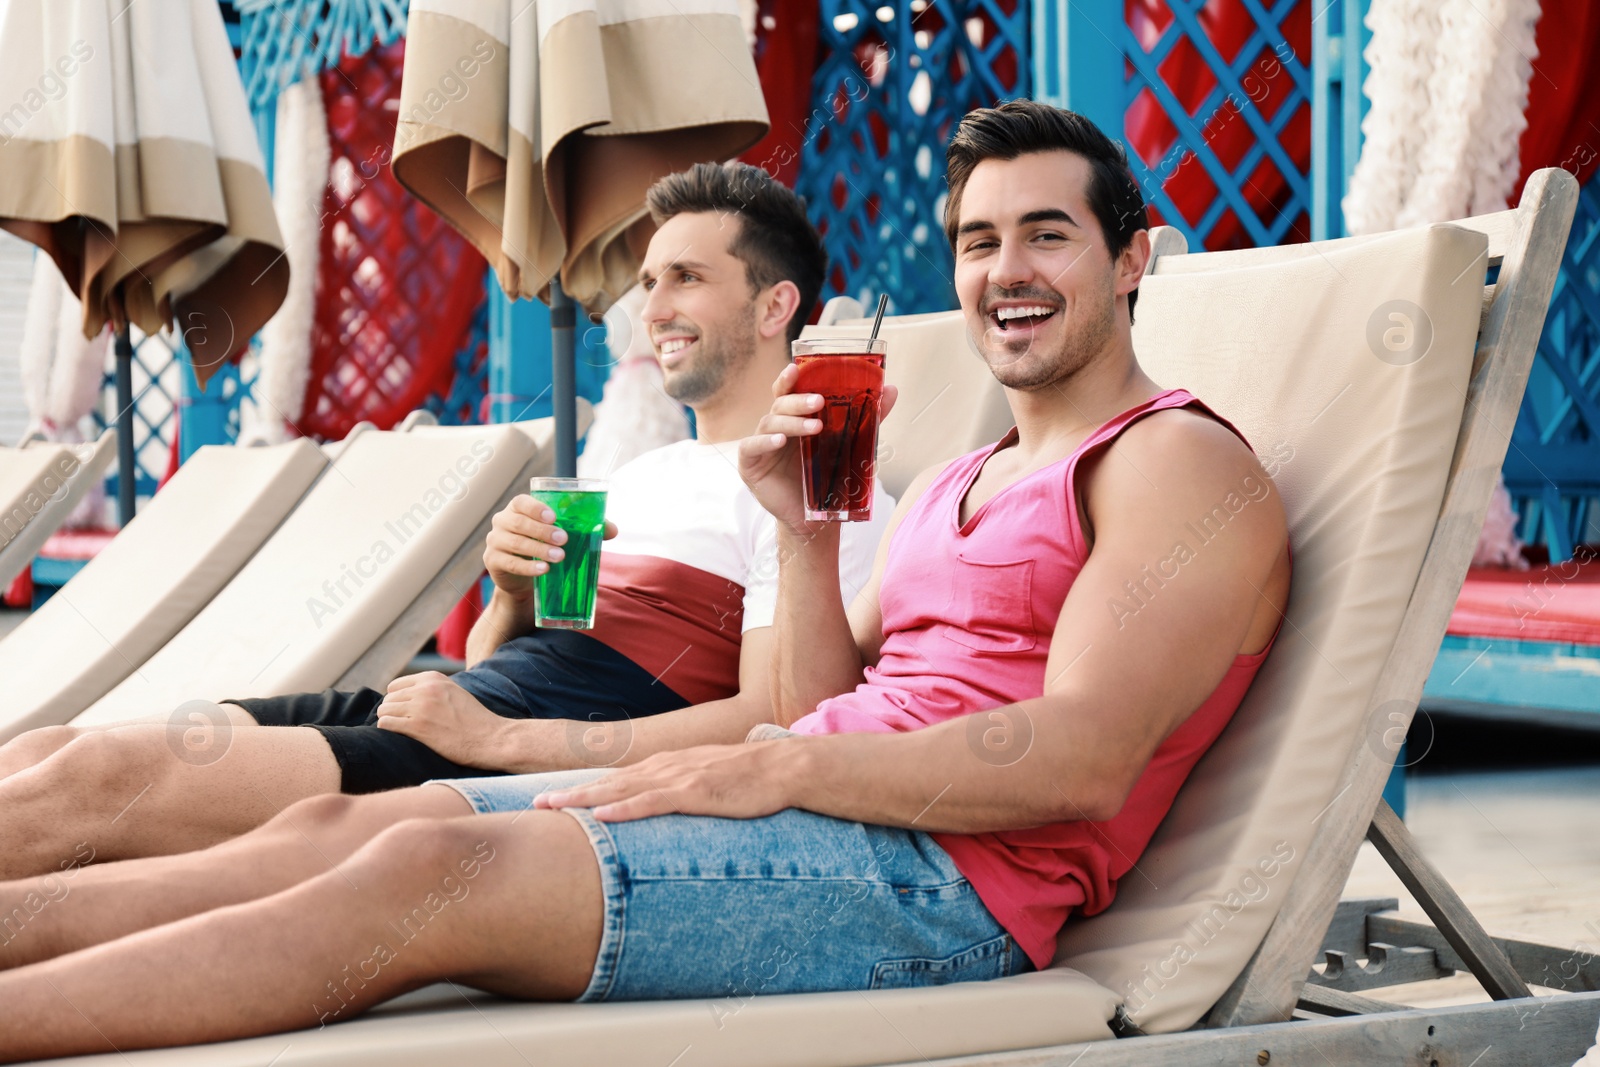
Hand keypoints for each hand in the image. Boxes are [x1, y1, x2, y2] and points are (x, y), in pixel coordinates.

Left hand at [374, 671, 512, 768]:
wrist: (490, 738)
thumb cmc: (474, 720)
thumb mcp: (454, 692)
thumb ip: (434, 689)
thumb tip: (409, 694)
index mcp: (434, 678)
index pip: (396, 685)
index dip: (397, 700)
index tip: (404, 712)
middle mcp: (425, 689)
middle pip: (389, 698)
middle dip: (392, 711)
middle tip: (402, 724)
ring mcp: (421, 707)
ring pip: (384, 710)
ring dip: (388, 720)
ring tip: (400, 730)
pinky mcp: (418, 726)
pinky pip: (386, 723)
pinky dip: (387, 729)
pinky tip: (397, 735)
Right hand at [484, 496, 617, 602]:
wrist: (522, 579)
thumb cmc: (543, 548)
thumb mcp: (561, 536)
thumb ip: (585, 529)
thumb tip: (612, 529)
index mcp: (517, 509)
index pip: (520, 502)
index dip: (535, 507)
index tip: (554, 517)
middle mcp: (503, 522)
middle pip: (518, 522)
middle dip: (542, 531)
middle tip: (564, 539)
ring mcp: (495, 542)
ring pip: (515, 543)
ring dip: (538, 549)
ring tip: (559, 556)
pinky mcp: (493, 562)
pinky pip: (510, 563)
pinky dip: (528, 567)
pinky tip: (544, 570)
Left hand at [533, 740, 798, 821]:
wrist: (784, 766)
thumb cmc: (751, 777)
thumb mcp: (709, 780)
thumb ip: (685, 789)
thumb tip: (670, 805)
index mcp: (668, 766)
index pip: (618, 778)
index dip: (584, 788)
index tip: (555, 799)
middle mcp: (666, 767)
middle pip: (609, 781)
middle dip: (570, 793)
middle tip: (536, 805)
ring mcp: (678, 778)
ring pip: (621, 788)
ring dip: (584, 798)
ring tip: (553, 807)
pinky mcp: (695, 792)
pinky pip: (652, 802)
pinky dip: (624, 807)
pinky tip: (601, 813)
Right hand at [738, 364, 896, 532]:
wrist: (814, 518)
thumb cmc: (827, 479)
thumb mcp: (850, 445)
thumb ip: (867, 418)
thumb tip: (892, 390)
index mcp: (794, 419)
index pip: (788, 392)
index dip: (789, 379)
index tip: (796, 368)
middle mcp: (775, 428)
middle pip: (780, 404)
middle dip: (799, 401)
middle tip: (819, 402)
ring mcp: (761, 444)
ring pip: (769, 422)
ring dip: (792, 422)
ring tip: (815, 427)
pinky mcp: (750, 464)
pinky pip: (752, 447)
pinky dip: (765, 442)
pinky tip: (779, 442)